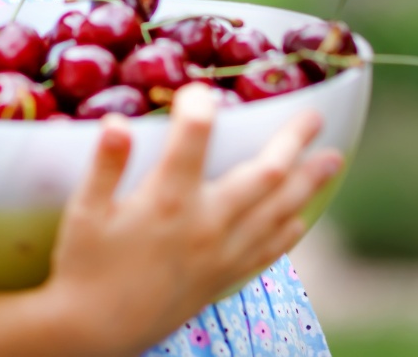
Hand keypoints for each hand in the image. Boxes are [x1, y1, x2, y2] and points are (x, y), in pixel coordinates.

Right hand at [44, 84, 343, 356]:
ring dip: (307, 182)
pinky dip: (289, 230)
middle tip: (316, 114)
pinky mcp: (222, 279)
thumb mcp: (84, 211)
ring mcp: (220, 254)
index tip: (203, 84)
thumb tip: (116, 119)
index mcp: (168, 200)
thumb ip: (105, 165)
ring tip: (333, 158)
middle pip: (262, 174)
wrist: (94, 333)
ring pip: (278, 212)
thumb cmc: (84, 264)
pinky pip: (268, 252)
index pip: (194, 138)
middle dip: (292, 140)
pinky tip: (301, 216)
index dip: (200, 106)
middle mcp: (205, 224)